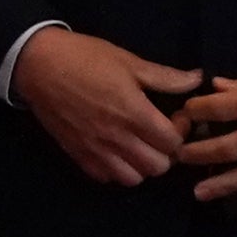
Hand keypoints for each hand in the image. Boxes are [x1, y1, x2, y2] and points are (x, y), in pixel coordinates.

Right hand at [11, 27, 201, 187]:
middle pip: (158, 167)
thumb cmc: (86, 58)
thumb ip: (165, 76)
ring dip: (142, 165)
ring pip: (134, 179)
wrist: (39, 66)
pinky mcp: (79, 156)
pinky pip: (106, 178)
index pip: (173, 143)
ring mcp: (97, 151)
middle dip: (166, 153)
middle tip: (159, 135)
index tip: (175, 118)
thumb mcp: (129, 62)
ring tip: (139, 146)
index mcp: (134, 113)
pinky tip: (116, 152)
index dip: (181, 132)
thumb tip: (197, 79)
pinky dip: (116, 170)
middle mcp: (118, 138)